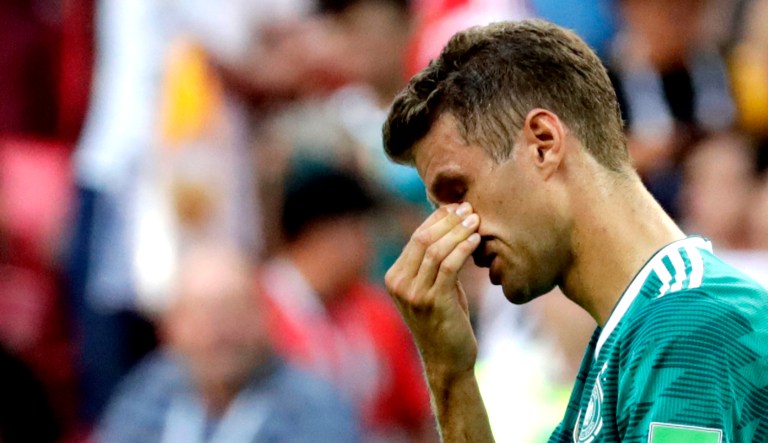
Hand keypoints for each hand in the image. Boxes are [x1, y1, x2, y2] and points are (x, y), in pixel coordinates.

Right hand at [385, 202, 480, 375]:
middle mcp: (399, 284)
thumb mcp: (434, 287)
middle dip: (448, 221)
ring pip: (435, 250)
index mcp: (394, 277)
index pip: (416, 237)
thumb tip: (450, 224)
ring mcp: (414, 294)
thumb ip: (434, 262)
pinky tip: (476, 240)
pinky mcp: (433, 302)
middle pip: (423, 239)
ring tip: (476, 221)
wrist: (448, 360)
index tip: (458, 207)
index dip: (438, 219)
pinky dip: (463, 249)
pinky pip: (448, 266)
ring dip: (458, 232)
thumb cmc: (445, 321)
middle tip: (469, 209)